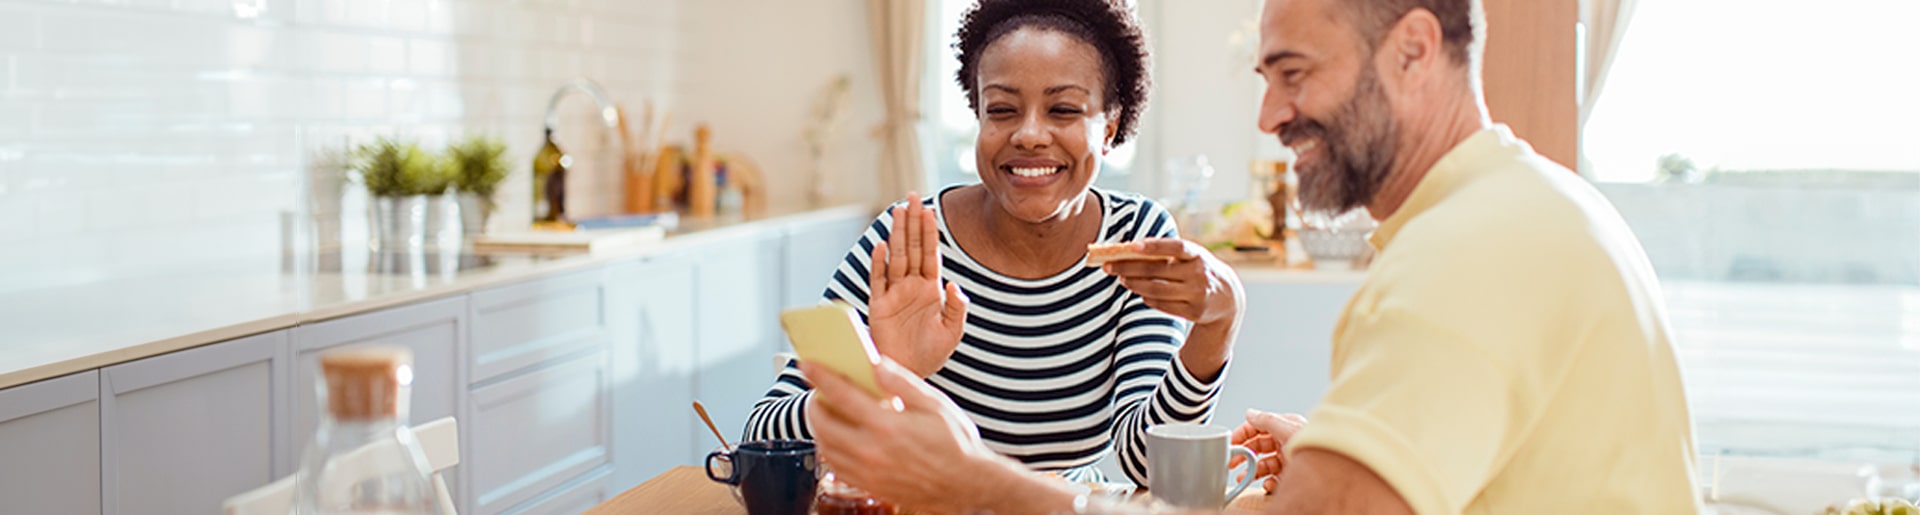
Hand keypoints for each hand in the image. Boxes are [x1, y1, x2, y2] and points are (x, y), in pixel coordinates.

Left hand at [802, 358, 1003, 512]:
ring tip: (826, 412)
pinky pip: (836, 467)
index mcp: (888, 425)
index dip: (821, 376)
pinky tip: (839, 438)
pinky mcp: (870, 486)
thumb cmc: (955, 443)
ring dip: (819, 427)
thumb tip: (876, 363)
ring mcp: (869, 472)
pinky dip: (830, 450)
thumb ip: (902, 382)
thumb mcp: (934, 404)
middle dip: (813, 403)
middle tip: (817, 391)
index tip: (808, 364)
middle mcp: (873, 451)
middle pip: (823, 424)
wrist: (966, 485)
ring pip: (826, 448)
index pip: (842, 395)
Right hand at [866, 193, 968, 377]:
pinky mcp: (879, 306)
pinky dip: (879, 263)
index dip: (930, 232)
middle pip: (911, 248)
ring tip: (898, 210)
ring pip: (895, 257)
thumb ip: (957, 308)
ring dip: (896, 234)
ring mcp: (894, 294)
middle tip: (912, 197)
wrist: (909, 374)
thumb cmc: (931, 354)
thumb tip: (956, 285)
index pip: (930, 254)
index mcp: (931, 290)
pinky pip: (878, 280)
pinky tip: (880, 246)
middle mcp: (911, 286)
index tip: (930, 210)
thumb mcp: (952, 332)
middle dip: (912, 222)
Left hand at [1102, 238, 1242, 326]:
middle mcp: (1198, 274)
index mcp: (1197, 255)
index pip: (1175, 247)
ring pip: (1157, 290)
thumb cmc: (1199, 270)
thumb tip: (1128, 251)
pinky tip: (1140, 293)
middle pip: (1157, 271)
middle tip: (1109, 266)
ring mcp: (1196, 294)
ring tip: (1122, 280)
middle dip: (1129, 268)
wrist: (1228, 298)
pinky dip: (1148, 299)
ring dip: (1135, 285)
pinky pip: (1163, 305)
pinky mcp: (1193, 312)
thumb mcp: (1192, 257)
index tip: (1132, 245)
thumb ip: (1167, 254)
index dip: (1154, 246)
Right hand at [1229, 409, 1307, 492]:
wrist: (1331, 468)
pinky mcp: (1291, 476)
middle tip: (1231, 462)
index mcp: (1285, 427)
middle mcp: (1286, 442)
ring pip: (1263, 464)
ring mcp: (1288, 460)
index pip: (1258, 427)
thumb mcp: (1286, 427)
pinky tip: (1266, 484)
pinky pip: (1273, 479)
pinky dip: (1266, 482)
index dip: (1243, 433)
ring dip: (1251, 471)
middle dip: (1243, 454)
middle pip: (1258, 447)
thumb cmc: (1314, 443)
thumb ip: (1265, 419)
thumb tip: (1250, 413)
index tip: (1231, 443)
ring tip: (1242, 477)